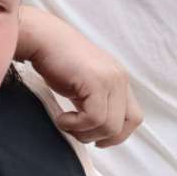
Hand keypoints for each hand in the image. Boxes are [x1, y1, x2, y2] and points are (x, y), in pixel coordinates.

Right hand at [17, 6, 142, 146]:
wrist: (41, 38)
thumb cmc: (54, 60)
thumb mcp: (82, 84)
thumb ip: (95, 101)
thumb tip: (97, 131)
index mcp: (118, 79)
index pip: (134, 117)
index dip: (117, 134)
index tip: (95, 137)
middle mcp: (119, 78)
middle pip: (126, 124)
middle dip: (101, 137)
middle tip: (77, 132)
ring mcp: (110, 79)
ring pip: (110, 126)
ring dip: (84, 132)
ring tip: (65, 122)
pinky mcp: (96, 82)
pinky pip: (94, 118)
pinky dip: (75, 125)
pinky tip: (61, 117)